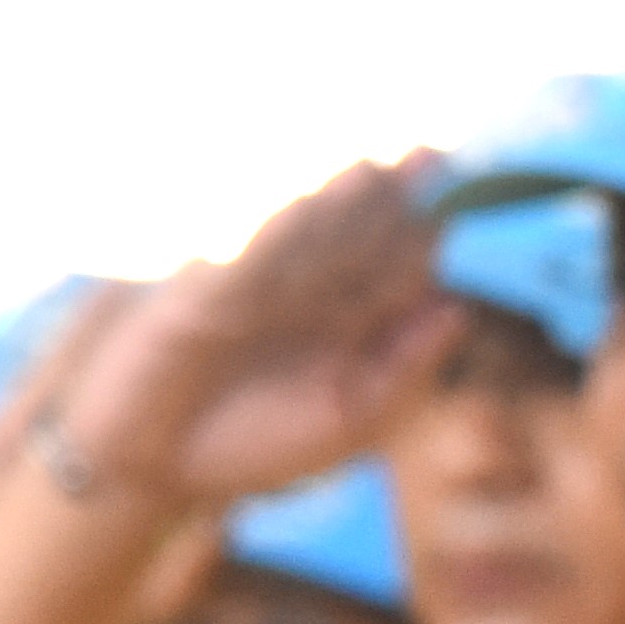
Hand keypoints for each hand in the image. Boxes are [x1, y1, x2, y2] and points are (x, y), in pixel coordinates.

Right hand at [31, 164, 464, 515]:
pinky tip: (303, 206)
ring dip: (336, 199)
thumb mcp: (352, 417)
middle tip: (434, 154)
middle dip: (391, 196)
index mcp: (348, 317)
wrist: (155, 469)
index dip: (430, 228)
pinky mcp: (198, 298)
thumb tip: (461, 309)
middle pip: (354, 233)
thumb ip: (406, 367)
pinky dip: (271, 237)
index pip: (398, 264)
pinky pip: (241, 264)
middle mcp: (304, 291)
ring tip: (377, 165)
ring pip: (301, 234)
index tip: (469, 193)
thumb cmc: (253, 447)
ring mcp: (252, 287)